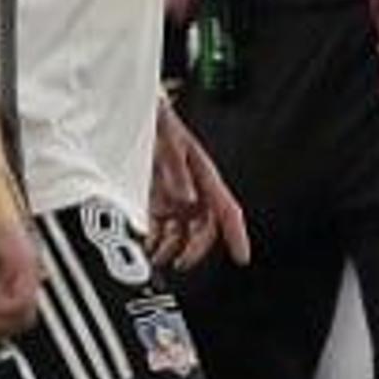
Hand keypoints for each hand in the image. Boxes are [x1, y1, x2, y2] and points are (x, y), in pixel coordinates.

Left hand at [149, 103, 251, 271]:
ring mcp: (175, 197)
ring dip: (172, 249)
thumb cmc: (158, 124)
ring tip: (156, 258)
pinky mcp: (157, 200)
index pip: (228, 211)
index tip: (242, 256)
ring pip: (182, 233)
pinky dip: (155, 241)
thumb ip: (177, 171)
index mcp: (205, 176)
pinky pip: (161, 228)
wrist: (137, 115)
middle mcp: (193, 191)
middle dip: (195, 249)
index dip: (236, 235)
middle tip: (181, 263)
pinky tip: (147, 246)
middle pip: (204, 229)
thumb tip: (187, 198)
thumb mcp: (167, 143)